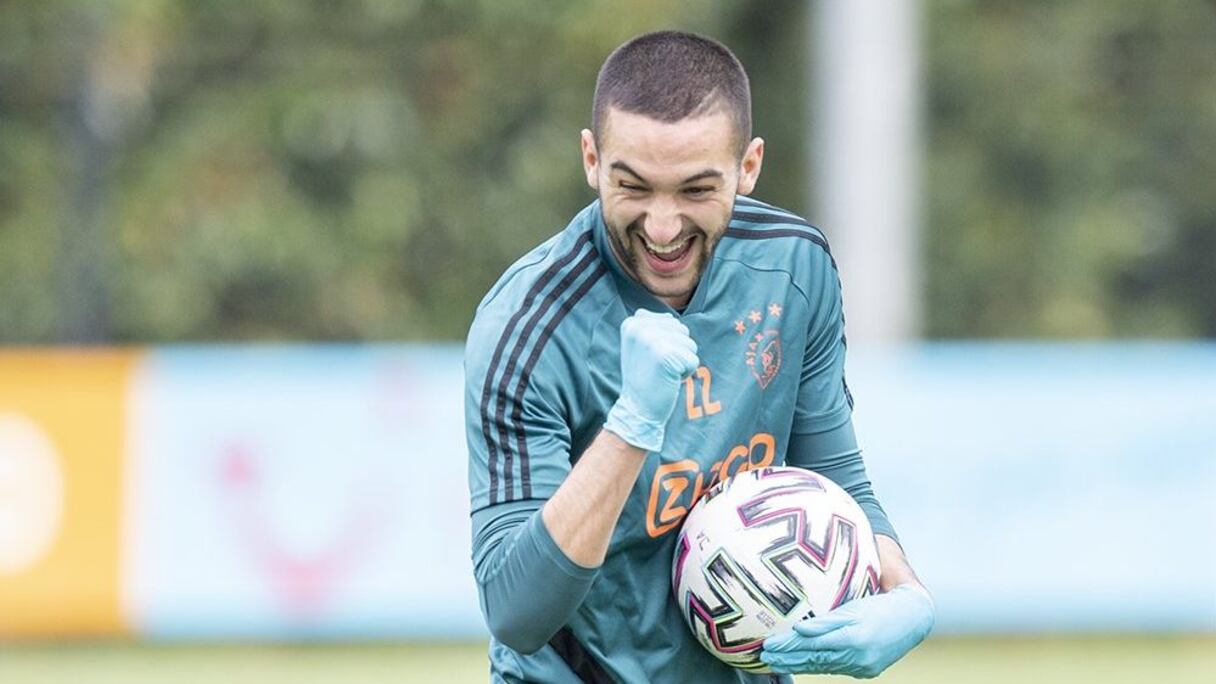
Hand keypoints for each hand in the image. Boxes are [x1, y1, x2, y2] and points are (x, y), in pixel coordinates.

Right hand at [603, 309, 698, 451]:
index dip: (667, 343)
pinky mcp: (667, 356)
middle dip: (677, 351)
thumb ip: (649, 327)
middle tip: (657, 367)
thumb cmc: (643, 378)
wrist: (637, 409)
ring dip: (682, 361)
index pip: (670, 322)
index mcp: (632, 322)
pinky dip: (686, 373)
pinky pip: (693, 359)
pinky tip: (668, 380)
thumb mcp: (638, 346)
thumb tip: (663, 316)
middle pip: (682, 331)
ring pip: (690, 344)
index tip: (650, 358)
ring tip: (662, 373)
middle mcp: (640, 328)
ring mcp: (653, 341)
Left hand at [760, 584, 934, 677]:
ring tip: (777, 663)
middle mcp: (856, 656)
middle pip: (814, 658)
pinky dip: (817, 666)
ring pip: (823, 666)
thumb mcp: (852, 607)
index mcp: (852, 637)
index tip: (767, 645)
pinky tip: (803, 664)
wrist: (913, 619)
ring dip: (799, 665)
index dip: (788, 645)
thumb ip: (825, 621)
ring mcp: (862, 666)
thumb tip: (799, 627)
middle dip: (788, 659)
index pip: (811, 643)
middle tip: (764, 657)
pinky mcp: (866, 671)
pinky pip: (835, 668)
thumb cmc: (880, 606)